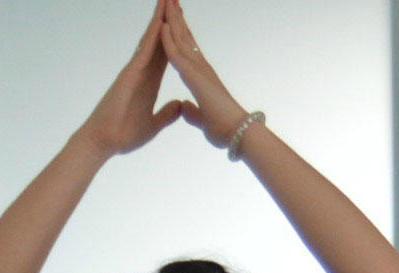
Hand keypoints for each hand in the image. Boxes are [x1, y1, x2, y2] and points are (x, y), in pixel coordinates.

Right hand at [80, 4, 190, 157]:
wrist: (104, 143)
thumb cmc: (122, 137)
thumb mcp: (152, 125)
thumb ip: (166, 115)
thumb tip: (179, 106)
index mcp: (150, 83)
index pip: (166, 54)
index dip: (175, 37)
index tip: (182, 21)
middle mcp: (143, 71)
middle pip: (160, 39)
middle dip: (168, 19)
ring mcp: (136, 69)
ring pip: (152, 38)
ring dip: (161, 17)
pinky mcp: (130, 72)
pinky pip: (145, 47)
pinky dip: (154, 32)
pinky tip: (161, 17)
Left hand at [160, 0, 247, 149]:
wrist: (237, 135)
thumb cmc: (224, 128)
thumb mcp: (201, 118)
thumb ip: (192, 110)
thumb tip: (184, 107)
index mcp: (200, 77)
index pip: (187, 50)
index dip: (178, 34)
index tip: (170, 20)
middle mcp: (201, 67)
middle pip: (184, 37)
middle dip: (175, 18)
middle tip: (169, 0)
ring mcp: (199, 70)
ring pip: (181, 39)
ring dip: (171, 20)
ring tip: (165, 2)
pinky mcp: (196, 77)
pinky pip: (178, 55)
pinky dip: (169, 41)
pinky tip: (161, 27)